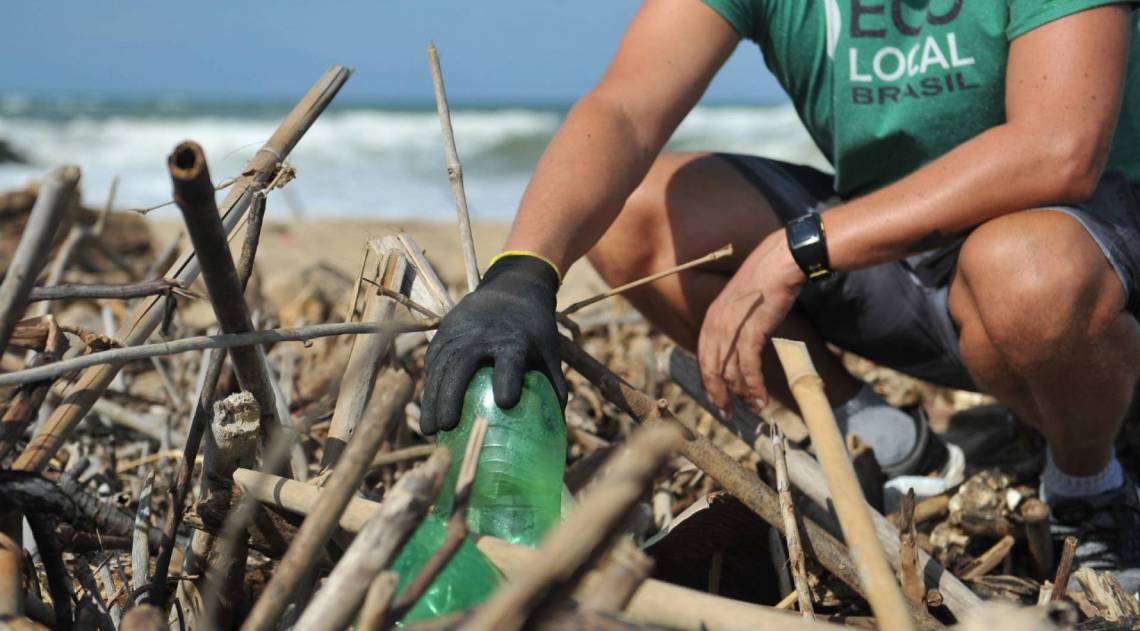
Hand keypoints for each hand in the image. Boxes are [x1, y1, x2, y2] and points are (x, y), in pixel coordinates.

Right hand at [420, 254, 566, 433]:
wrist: (510, 288)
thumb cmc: (533, 330)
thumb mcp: (550, 352)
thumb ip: (554, 387)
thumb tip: (559, 429)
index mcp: (514, 339)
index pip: (509, 359)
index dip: (507, 379)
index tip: (506, 403)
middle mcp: (482, 334)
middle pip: (462, 364)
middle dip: (452, 396)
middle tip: (448, 428)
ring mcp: (458, 332)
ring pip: (441, 367)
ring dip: (432, 399)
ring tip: (430, 431)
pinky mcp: (443, 333)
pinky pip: (433, 364)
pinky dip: (429, 388)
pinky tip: (429, 413)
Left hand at [698, 230, 805, 414]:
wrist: (783, 259)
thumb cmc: (769, 278)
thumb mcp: (744, 302)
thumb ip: (737, 322)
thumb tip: (744, 344)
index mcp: (713, 316)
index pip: (704, 357)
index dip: (709, 381)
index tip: (718, 398)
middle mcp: (716, 323)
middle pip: (711, 369)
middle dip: (718, 395)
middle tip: (729, 414)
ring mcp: (732, 327)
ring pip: (730, 372)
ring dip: (742, 394)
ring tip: (755, 409)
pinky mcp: (751, 329)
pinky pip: (748, 366)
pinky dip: (754, 386)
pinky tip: (762, 398)